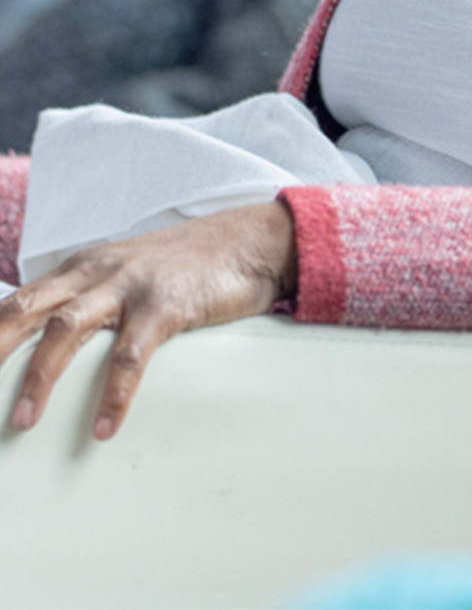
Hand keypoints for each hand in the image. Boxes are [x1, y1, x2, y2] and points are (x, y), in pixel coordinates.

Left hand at [0, 201, 296, 439]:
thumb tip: (55, 348)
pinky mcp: (166, 305)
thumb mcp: (128, 274)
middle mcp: (96, 271)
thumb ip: (91, 300)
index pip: (16, 302)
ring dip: (39, 378)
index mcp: (81, 267)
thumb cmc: (190, 266)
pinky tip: (104, 426)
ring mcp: (130, 286)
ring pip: (66, 330)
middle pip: (25, 311)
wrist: (253, 240)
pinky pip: (131, 355)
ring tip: (22, 422)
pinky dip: (114, 393)